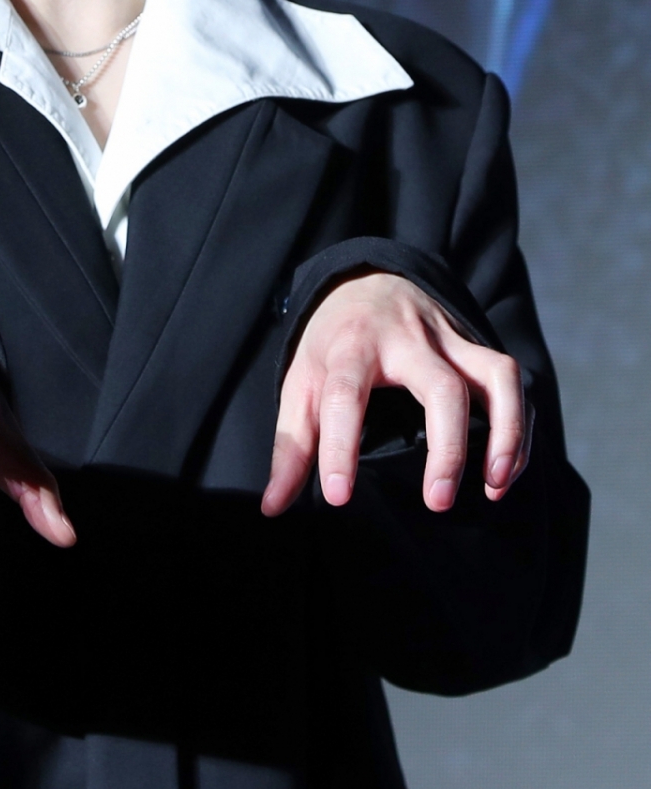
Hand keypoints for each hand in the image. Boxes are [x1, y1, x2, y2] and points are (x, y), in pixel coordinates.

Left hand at [260, 271, 530, 517]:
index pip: (345, 395)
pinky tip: (503, 473)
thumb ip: (291, 446)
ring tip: (492, 486)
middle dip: (446, 449)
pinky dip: (516, 429)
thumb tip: (273, 508)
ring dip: (505, 433)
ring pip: (495, 376)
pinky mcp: (475, 345)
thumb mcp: (300, 385)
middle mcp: (406, 339)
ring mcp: (448, 339)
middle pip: (441, 387)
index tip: (338, 496)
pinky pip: (510, 382)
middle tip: (437, 503)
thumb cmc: (330, 346)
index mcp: (351, 346)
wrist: (363, 280)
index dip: (338, 447)